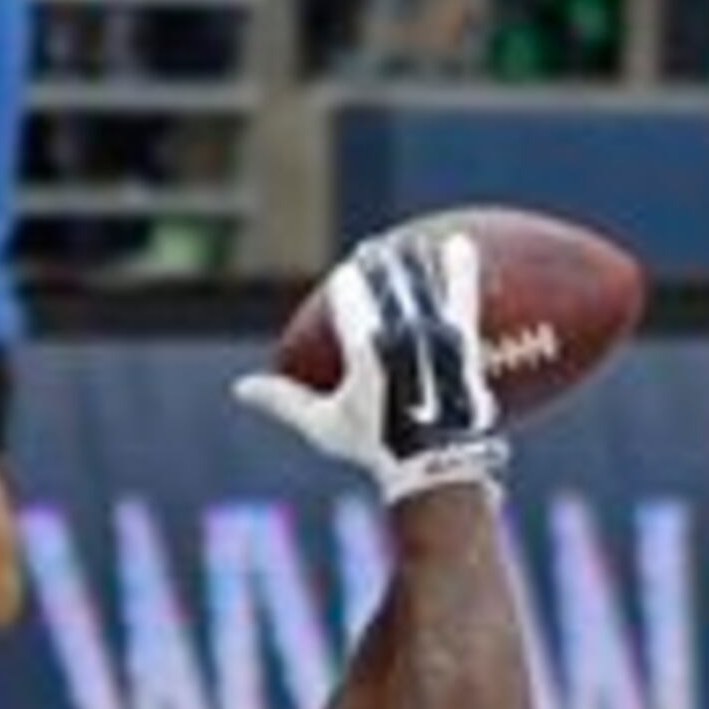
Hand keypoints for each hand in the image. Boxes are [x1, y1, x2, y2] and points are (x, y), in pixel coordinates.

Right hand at [235, 231, 507, 501]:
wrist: (438, 467)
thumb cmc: (376, 449)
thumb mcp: (324, 425)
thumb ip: (284, 400)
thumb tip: (241, 389)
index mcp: (367, 349)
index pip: (349, 295)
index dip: (347, 283)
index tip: (348, 277)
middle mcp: (404, 336)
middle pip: (387, 282)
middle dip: (378, 262)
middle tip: (372, 250)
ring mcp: (438, 338)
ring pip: (423, 283)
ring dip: (414, 259)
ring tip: (412, 241)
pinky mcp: (466, 343)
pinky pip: (464, 297)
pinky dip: (461, 270)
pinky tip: (462, 245)